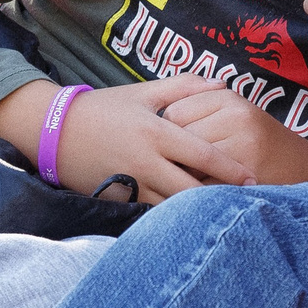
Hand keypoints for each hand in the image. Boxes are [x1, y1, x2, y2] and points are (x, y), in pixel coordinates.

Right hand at [0, 76, 256, 204]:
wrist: (55, 130)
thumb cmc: (105, 108)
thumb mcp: (143, 91)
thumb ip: (185, 87)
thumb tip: (223, 85)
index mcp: (156, 132)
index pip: (202, 154)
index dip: (230, 169)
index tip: (252, 179)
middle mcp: (145, 161)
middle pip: (192, 190)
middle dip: (218, 198)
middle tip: (243, 205)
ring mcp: (130, 184)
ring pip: (172, 208)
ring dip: (196, 212)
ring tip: (220, 216)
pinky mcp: (117, 201)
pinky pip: (150, 214)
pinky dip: (170, 219)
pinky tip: (187, 222)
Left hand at [161, 83, 307, 185]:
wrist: (306, 170)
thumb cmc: (259, 145)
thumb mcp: (234, 117)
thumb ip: (200, 111)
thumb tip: (151, 123)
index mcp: (229, 97)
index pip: (173, 111)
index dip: (165, 134)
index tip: (166, 147)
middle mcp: (236, 114)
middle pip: (177, 135)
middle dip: (170, 155)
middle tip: (168, 169)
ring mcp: (243, 142)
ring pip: (188, 160)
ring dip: (179, 175)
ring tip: (181, 183)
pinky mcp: (246, 172)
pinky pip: (204, 183)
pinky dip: (195, 193)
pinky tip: (197, 197)